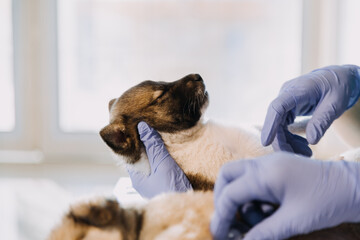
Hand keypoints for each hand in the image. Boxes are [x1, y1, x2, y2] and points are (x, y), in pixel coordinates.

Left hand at [127, 121, 191, 197]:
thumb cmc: (172, 189)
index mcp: (136, 178)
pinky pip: (158, 168)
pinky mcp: (163, 184)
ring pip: (150, 162)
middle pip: (140, 157)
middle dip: (145, 144)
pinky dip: (161, 158)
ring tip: (159, 134)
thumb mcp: (163, 164)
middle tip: (150, 126)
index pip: (130, 154)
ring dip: (154, 150)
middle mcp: (142, 181)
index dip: (134, 140)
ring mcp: (152, 184)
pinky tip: (167, 150)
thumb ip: (153, 146)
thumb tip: (142, 127)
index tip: (138, 125)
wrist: (188, 208)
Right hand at [211, 152, 359, 239]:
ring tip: (260, 221)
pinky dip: (255, 198)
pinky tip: (270, 212)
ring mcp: (270, 164)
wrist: (354, 186)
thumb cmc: (328, 201)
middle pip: (227, 176)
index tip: (220, 235)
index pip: (230, 193)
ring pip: (240, 178)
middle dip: (224, 199)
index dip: (221, 216)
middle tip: (230, 220)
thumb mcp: (294, 221)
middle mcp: (263, 164)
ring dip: (242, 201)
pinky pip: (255, 181)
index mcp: (265, 173)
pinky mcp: (277, 169)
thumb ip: (264, 233)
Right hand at [261, 65, 359, 155]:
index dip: (270, 125)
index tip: (266, 142)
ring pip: (279, 126)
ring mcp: (286, 102)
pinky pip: (284, 126)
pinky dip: (291, 137)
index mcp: (297, 90)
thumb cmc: (339, 86)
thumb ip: (322, 121)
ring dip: (288, 141)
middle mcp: (287, 95)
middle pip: (276, 120)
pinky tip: (303, 145)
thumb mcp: (335, 104)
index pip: (277, 107)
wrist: (339, 77)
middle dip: (283, 141)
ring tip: (307, 153)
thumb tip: (311, 141)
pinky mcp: (289, 108)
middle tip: (301, 156)